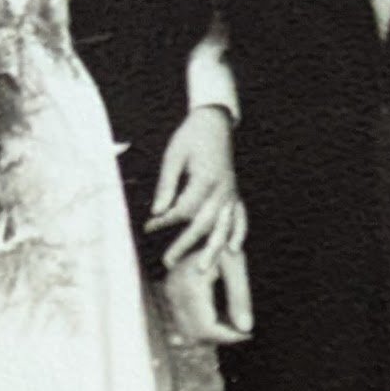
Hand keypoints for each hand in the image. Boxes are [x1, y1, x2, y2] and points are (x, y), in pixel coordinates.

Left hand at [146, 105, 245, 270]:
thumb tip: (157, 212)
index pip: (184, 208)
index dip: (166, 221)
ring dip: (213, 249)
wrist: (214, 122)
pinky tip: (233, 249)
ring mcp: (232, 192)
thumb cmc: (190, 137)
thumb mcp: (173, 156)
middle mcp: (222, 189)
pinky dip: (239, 232)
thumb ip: (166, 186)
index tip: (148, 226)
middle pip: (205, 224)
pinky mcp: (235, 193)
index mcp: (205, 178)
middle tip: (167, 261)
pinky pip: (241, 217)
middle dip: (186, 244)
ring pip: (224, 227)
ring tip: (202, 268)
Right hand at [163, 245, 254, 345]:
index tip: (249, 334)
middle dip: (221, 336)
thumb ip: (240, 298)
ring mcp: (170, 292)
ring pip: (190, 330)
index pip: (206, 328)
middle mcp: (174, 290)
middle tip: (246, 332)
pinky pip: (186, 320)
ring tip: (237, 324)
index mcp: (190, 284)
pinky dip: (205, 324)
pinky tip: (224, 318)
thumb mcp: (237, 266)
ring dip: (213, 332)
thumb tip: (247, 329)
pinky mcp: (171, 293)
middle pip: (196, 332)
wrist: (208, 221)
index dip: (228, 336)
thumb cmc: (225, 241)